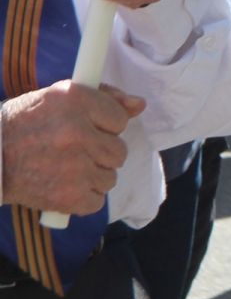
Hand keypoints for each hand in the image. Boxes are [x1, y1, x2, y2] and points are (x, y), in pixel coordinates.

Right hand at [0, 82, 144, 215]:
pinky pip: (96, 201)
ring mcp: (74, 167)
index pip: (121, 119)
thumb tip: (140, 105)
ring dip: (92, 177)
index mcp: (76, 100)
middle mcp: (77, 132)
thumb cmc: (23, 125)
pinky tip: (62, 187)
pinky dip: (82, 199)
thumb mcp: (59, 98)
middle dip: (100, 153)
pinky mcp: (68, 196)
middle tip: (74, 152)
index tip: (86, 130)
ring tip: (64, 170)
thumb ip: (105, 98)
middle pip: (119, 151)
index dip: (105, 127)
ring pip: (110, 177)